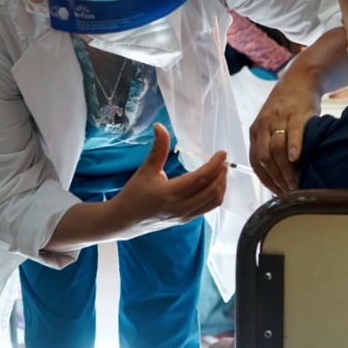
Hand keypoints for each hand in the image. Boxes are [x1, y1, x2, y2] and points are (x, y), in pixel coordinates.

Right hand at [112, 123, 227, 236]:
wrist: (125, 220)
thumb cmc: (134, 194)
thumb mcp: (146, 169)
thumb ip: (158, 148)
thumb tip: (160, 126)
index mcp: (170, 193)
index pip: (200, 178)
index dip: (214, 165)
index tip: (222, 153)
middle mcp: (180, 207)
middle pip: (212, 191)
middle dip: (221, 174)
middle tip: (222, 161)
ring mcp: (185, 216)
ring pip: (213, 202)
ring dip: (221, 186)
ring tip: (220, 171)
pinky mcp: (186, 220)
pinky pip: (207, 208)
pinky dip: (215, 195)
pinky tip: (213, 184)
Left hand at [249, 73, 319, 194]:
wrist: (300, 80)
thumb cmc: (288, 109)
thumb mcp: (274, 126)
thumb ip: (273, 147)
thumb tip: (281, 178)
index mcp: (256, 132)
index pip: (256, 161)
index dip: (266, 180)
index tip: (278, 193)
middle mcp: (264, 125)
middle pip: (265, 157)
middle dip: (276, 178)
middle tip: (290, 192)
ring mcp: (279, 118)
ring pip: (276, 148)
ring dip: (286, 168)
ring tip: (297, 182)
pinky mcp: (296, 112)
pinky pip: (293, 131)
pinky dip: (293, 146)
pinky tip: (297, 158)